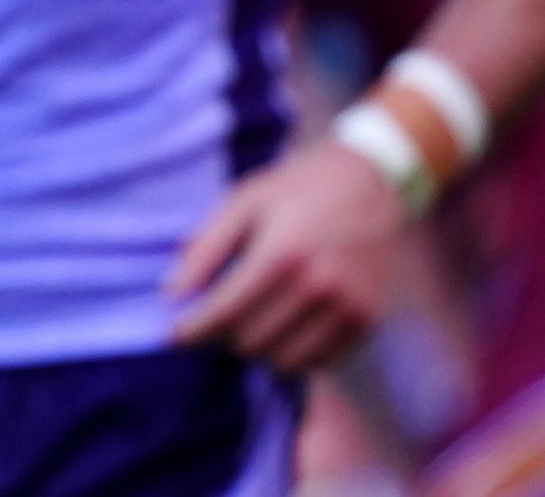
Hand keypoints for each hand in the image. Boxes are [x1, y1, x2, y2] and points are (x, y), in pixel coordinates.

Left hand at [165, 137, 409, 372]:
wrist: (372, 182)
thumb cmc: (298, 188)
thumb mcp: (243, 201)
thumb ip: (205, 248)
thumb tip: (171, 294)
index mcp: (282, 252)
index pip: (225, 313)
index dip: (192, 330)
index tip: (174, 335)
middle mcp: (319, 286)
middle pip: (249, 342)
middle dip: (221, 335)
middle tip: (213, 316)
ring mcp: (348, 308)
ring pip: (281, 361)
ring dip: (255, 348)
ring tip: (247, 319)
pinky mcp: (366, 321)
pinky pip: (316, 362)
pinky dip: (290, 352)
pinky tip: (280, 324)